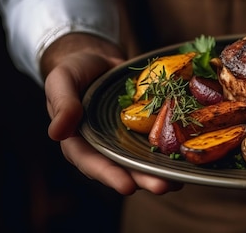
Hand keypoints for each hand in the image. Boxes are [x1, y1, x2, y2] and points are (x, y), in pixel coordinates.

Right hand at [42, 33, 182, 194]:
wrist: (96, 58)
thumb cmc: (73, 70)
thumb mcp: (61, 81)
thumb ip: (62, 104)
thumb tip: (56, 133)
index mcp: (79, 142)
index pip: (92, 163)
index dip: (110, 175)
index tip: (127, 186)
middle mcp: (104, 146)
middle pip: (123, 168)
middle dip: (143, 179)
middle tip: (163, 187)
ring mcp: (125, 138)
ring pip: (143, 160)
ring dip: (161, 171)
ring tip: (180, 181)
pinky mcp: (143, 127)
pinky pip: (157, 140)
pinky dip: (171, 149)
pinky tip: (189, 155)